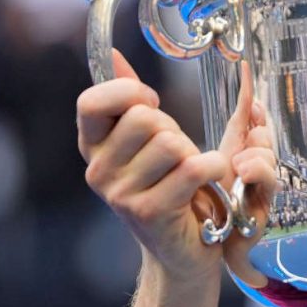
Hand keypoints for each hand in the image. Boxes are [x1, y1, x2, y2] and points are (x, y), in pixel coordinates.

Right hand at [77, 49, 273, 284]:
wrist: (183, 251)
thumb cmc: (171, 186)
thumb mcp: (147, 139)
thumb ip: (129, 99)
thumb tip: (114, 56)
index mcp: (93, 147)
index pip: (92, 102)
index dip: (129, 93)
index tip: (152, 104)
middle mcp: (99, 171)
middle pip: (144, 119)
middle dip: (174, 129)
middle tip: (178, 154)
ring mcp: (121, 194)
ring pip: (171, 143)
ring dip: (194, 152)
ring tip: (190, 173)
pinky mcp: (150, 213)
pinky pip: (194, 168)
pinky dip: (214, 169)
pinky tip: (210, 182)